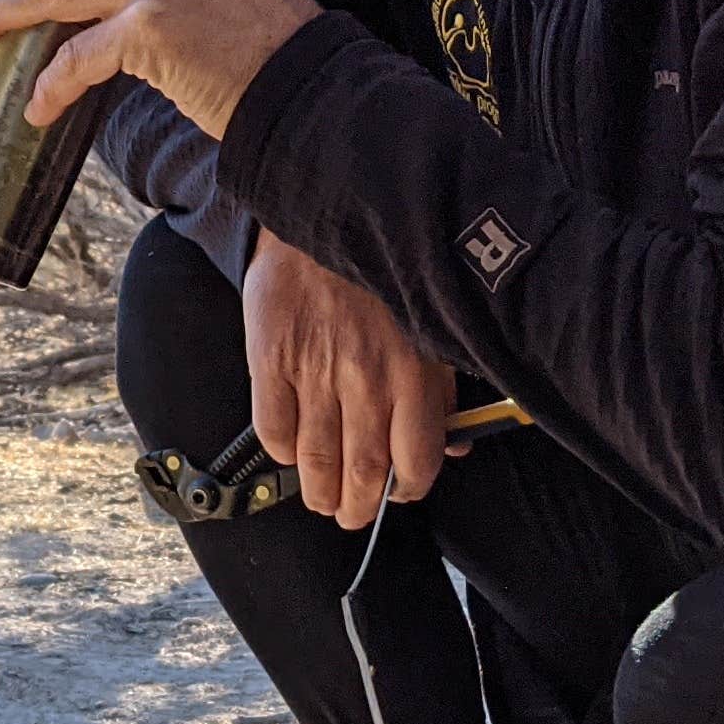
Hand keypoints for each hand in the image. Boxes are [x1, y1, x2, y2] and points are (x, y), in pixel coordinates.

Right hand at [247, 228, 453, 525]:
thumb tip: (453, 447)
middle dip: (358, 509)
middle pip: (362, 476)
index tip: (398, 493)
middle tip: (351, 514)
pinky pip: (272, 430)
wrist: (327, 209)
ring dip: (319, 494)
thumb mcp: (431, 327)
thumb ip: (442, 390)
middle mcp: (366, 381)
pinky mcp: (270, 359)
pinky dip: (282, 453)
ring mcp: (314, 372)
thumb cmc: (386, 273)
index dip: (406, 492)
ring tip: (322, 499)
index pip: (415, 464)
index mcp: (414, 375)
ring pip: (315, 464)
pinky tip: (292, 451)